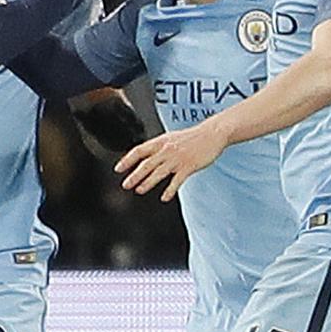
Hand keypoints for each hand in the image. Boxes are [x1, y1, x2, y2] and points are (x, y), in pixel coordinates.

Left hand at [114, 122, 228, 201]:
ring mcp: (177, 158)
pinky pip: (176, 181)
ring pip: (158, 173)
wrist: (212, 134)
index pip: (139, 150)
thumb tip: (147, 156)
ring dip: (148, 183)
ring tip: (140, 190)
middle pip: (146, 164)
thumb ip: (160, 147)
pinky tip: (164, 197)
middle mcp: (167, 150)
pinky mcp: (188, 166)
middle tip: (126, 185)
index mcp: (161, 141)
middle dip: (134, 175)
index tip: (118, 169)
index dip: (127, 160)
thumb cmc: (193, 137)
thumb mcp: (172, 138)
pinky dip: (169, 190)